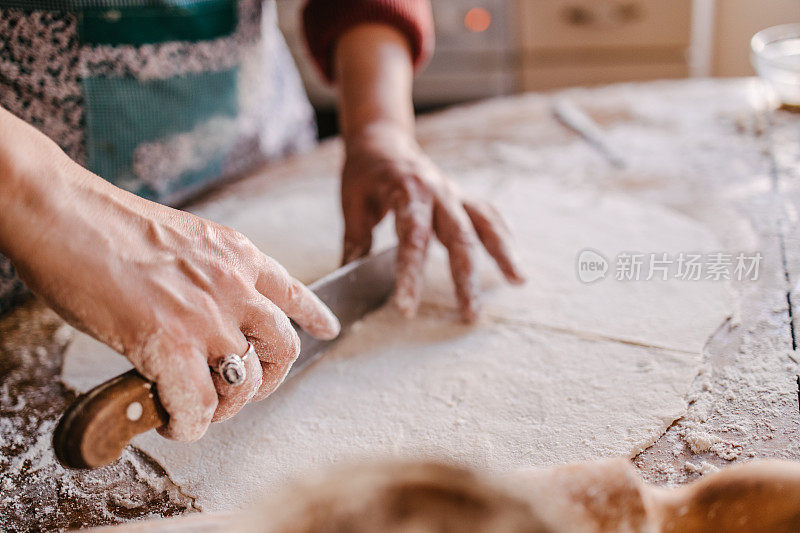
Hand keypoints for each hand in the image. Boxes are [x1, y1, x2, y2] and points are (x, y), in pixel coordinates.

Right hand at [0, 120, 339, 440]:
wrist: (65, 214)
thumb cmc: (107, 226)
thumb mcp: (183, 241)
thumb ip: (208, 276)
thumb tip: (204, 316)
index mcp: (237, 254)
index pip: (293, 291)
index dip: (315, 316)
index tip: (328, 329)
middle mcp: (235, 285)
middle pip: (283, 346)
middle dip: (270, 378)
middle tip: (247, 391)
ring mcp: (206, 316)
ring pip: (246, 382)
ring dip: (229, 406)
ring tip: (204, 410)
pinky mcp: (170, 345)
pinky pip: (199, 405)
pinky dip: (189, 424)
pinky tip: (175, 423)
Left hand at [341, 125, 524, 321]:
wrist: (383, 141)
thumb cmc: (364, 174)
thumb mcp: (353, 204)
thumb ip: (356, 243)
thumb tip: (347, 283)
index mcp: (406, 192)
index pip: (412, 239)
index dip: (411, 275)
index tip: (407, 308)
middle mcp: (437, 192)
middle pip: (459, 237)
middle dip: (466, 278)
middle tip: (469, 314)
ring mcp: (454, 194)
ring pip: (484, 224)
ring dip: (502, 254)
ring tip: (518, 281)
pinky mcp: (462, 198)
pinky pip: (489, 217)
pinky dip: (504, 238)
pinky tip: (515, 264)